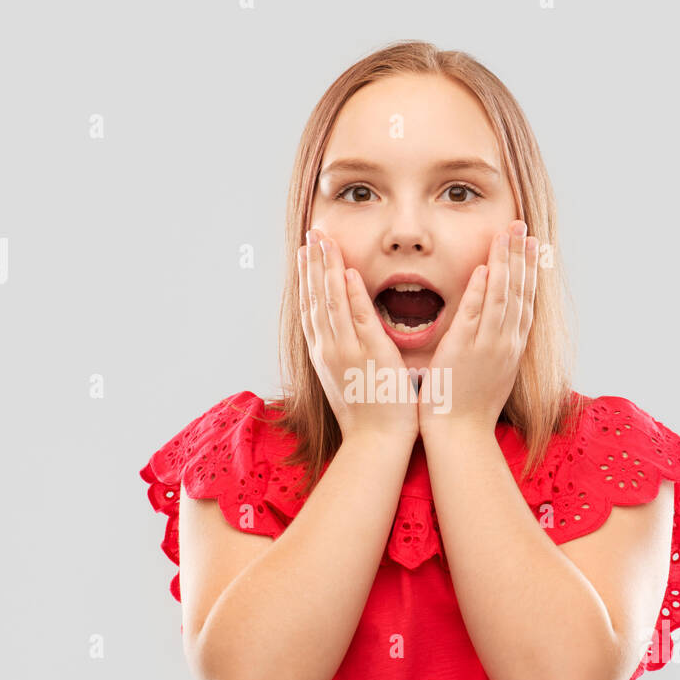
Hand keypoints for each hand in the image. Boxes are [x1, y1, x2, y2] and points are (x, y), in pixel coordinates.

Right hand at [299, 228, 419, 445]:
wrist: (374, 444)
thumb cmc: (367, 416)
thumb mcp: (346, 380)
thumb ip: (342, 355)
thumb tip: (341, 335)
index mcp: (324, 355)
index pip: (311, 309)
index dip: (307, 279)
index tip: (305, 254)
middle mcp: (329, 350)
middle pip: (315, 299)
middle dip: (312, 265)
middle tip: (310, 235)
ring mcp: (347, 352)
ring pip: (331, 304)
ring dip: (326, 270)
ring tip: (322, 242)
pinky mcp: (370, 356)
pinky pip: (359, 320)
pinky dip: (351, 296)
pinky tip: (347, 273)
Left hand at [419, 219, 537, 437]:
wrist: (460, 433)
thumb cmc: (468, 406)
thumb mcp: (490, 372)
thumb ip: (493, 345)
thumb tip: (495, 324)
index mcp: (511, 347)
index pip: (524, 301)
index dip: (529, 271)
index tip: (531, 245)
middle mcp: (505, 343)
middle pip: (520, 292)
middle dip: (522, 257)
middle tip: (524, 227)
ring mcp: (488, 346)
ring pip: (503, 297)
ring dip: (506, 264)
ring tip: (508, 235)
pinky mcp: (466, 350)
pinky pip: (476, 315)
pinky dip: (483, 291)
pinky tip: (486, 268)